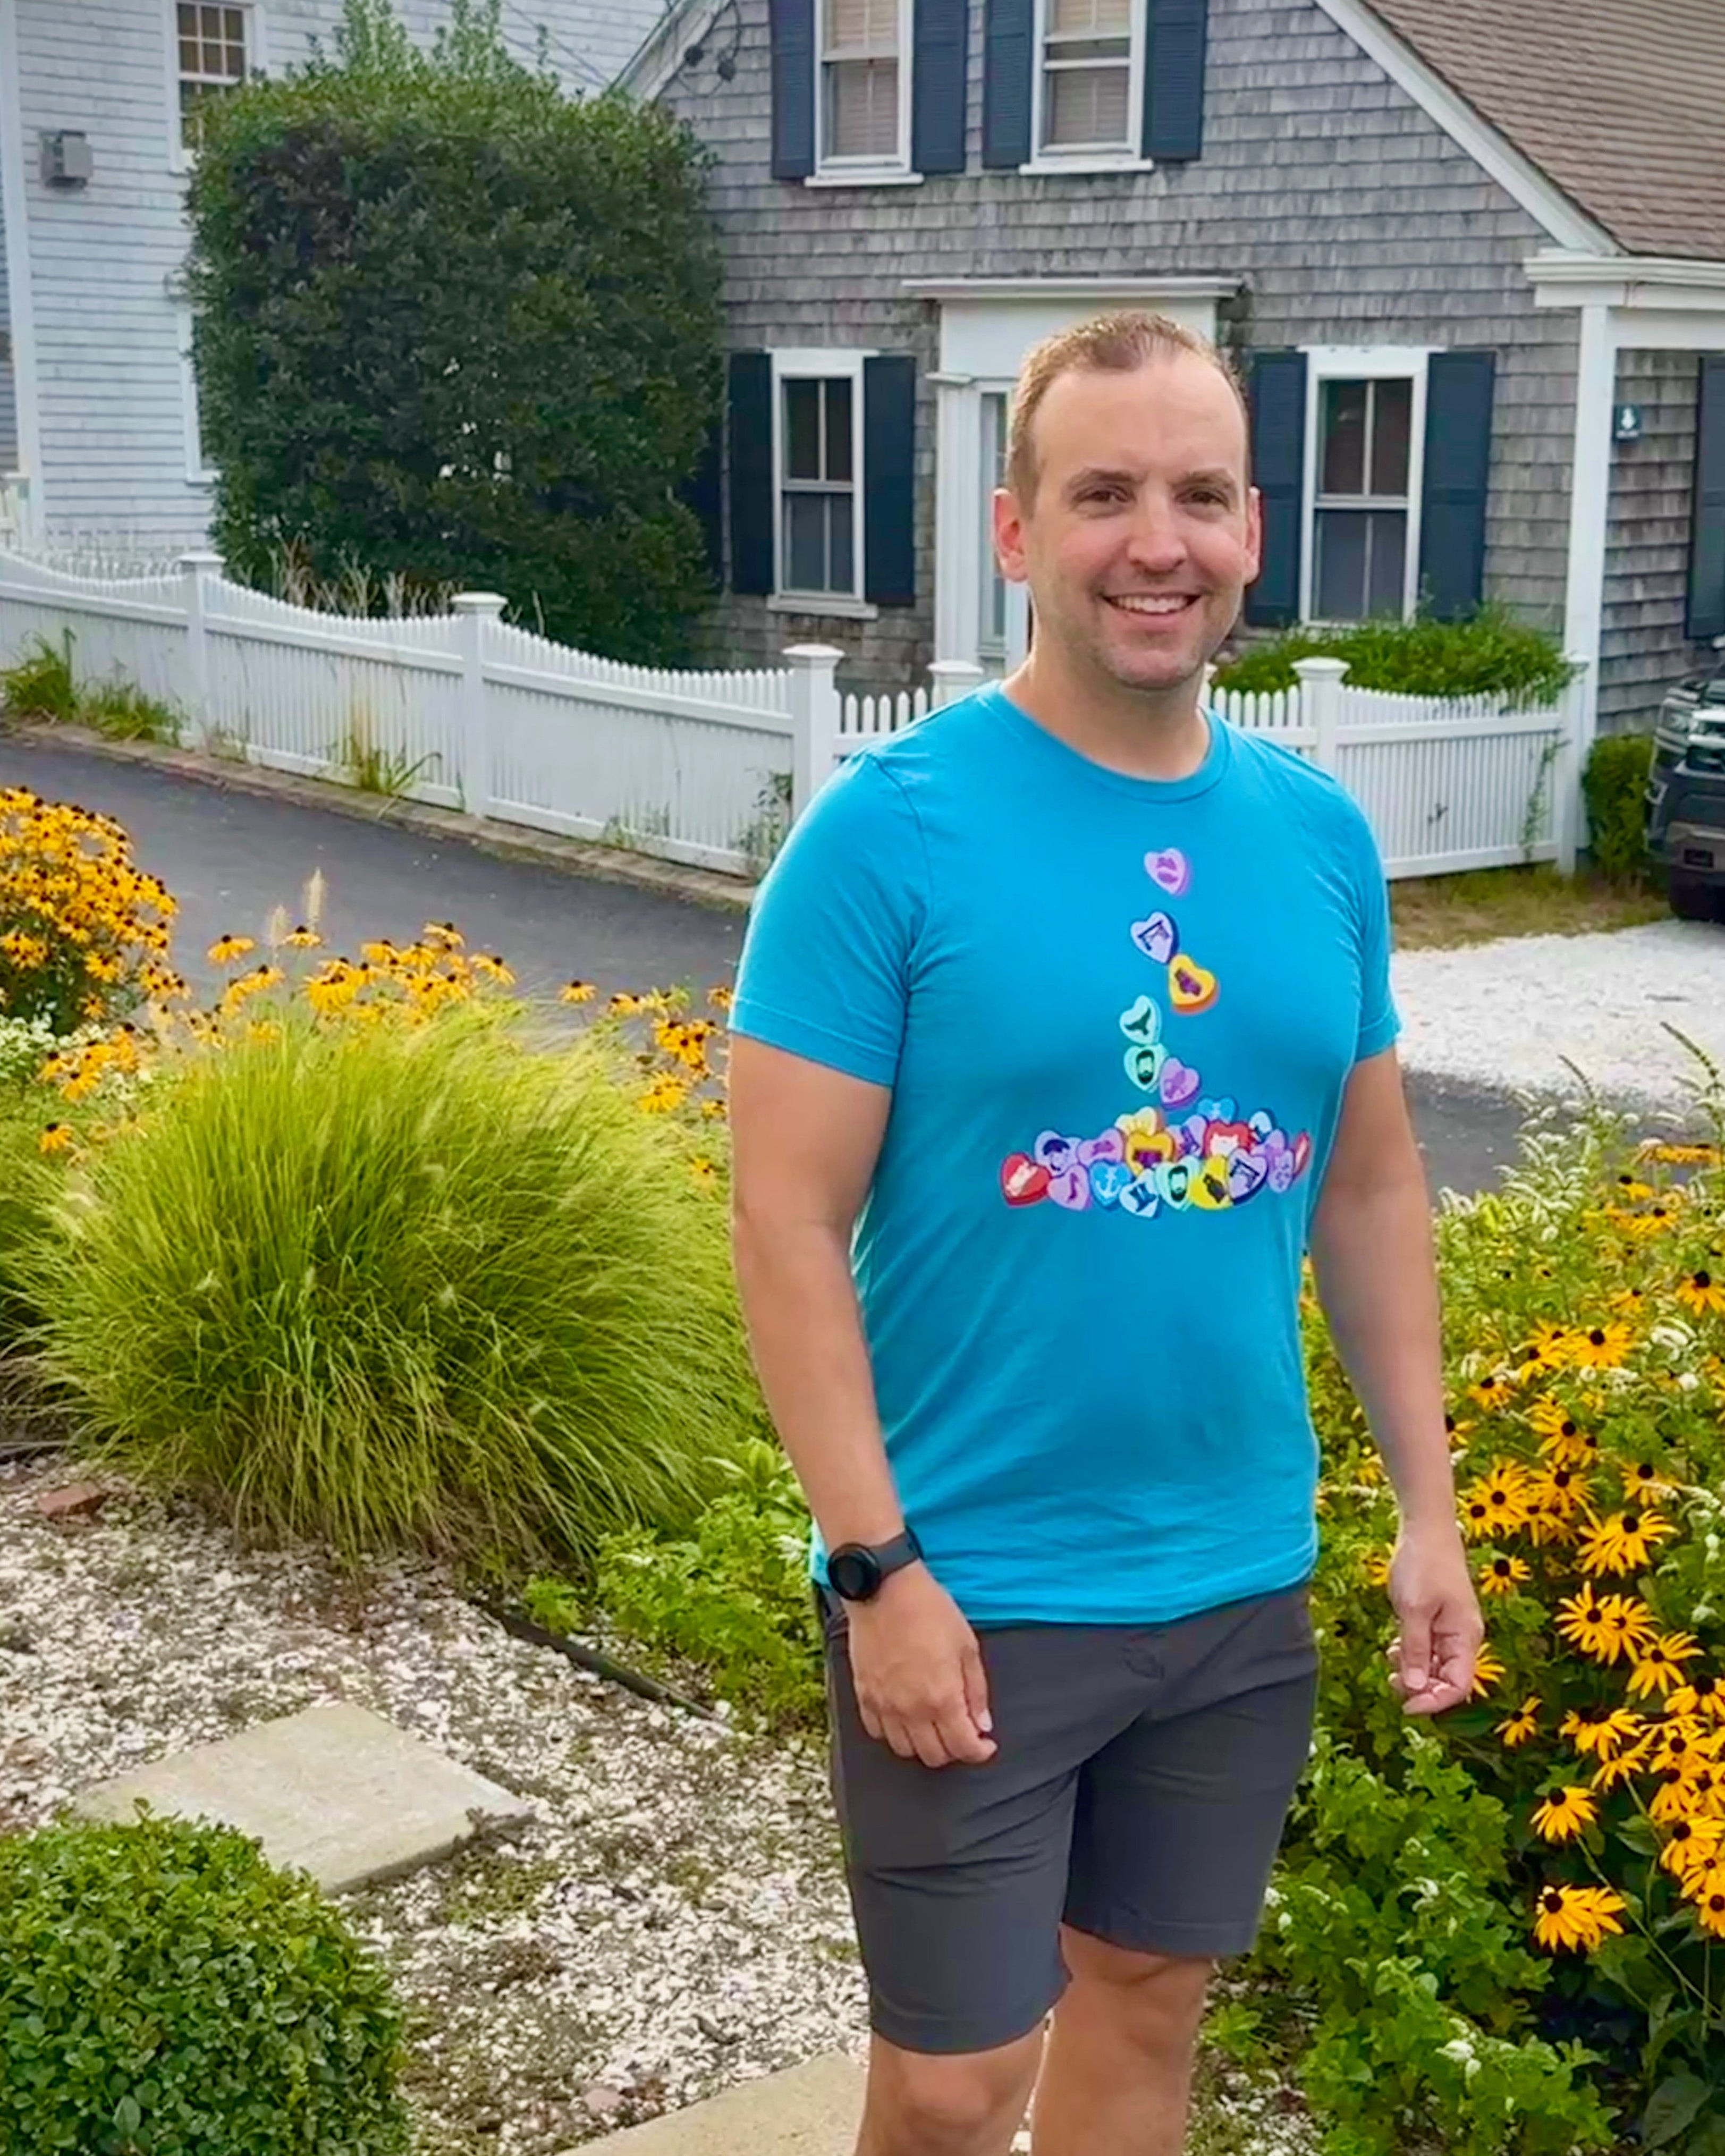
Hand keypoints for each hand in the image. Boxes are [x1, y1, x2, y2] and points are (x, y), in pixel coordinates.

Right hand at [844, 1563, 996, 1767]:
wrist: (884, 1588)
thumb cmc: (929, 1610)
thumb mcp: (967, 1645)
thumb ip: (976, 1690)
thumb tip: (982, 1724)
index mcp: (943, 1698)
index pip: (963, 1747)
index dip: (980, 1752)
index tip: (986, 1744)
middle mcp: (912, 1710)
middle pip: (934, 1756)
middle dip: (954, 1750)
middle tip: (961, 1731)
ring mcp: (884, 1705)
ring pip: (904, 1750)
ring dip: (923, 1745)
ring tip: (934, 1726)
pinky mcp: (864, 1695)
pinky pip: (877, 1732)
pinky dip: (894, 1733)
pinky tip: (905, 1717)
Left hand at [1386, 1522, 1482, 1715]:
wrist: (1425, 1529)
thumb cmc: (1423, 1565)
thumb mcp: (1413, 1609)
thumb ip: (1416, 1649)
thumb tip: (1415, 1689)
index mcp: (1465, 1637)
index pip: (1458, 1686)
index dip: (1434, 1701)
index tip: (1405, 1705)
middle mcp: (1462, 1637)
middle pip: (1448, 1680)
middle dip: (1421, 1688)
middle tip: (1392, 1681)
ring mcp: (1450, 1628)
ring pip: (1436, 1666)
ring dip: (1414, 1672)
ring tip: (1390, 1665)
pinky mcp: (1437, 1619)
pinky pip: (1428, 1649)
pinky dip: (1412, 1655)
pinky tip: (1395, 1650)